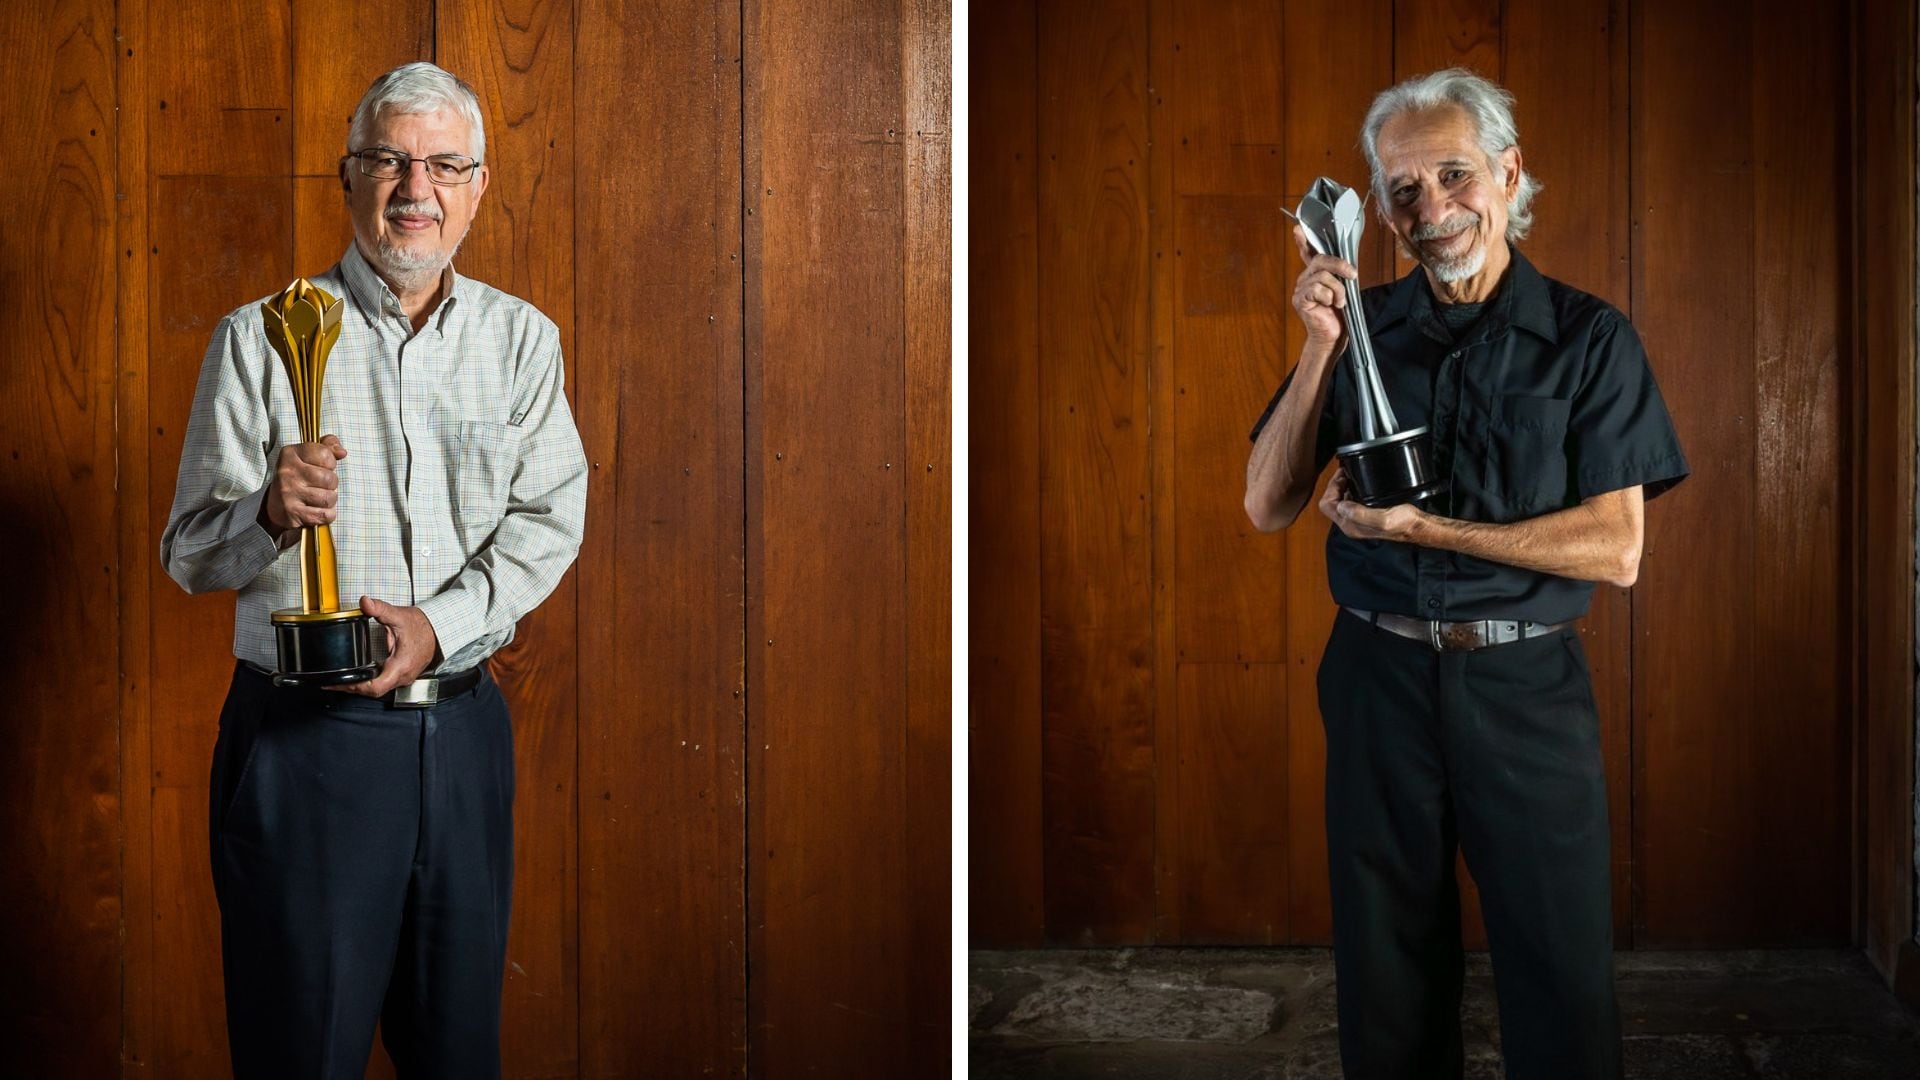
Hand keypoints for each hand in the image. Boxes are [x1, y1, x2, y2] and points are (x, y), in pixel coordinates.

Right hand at [263, 435, 347, 533]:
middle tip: (320, 486)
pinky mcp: (293, 513)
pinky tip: (317, 510)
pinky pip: (325, 514)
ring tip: (318, 498)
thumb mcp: (307, 456)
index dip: (330, 463)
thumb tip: (342, 452)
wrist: (276, 506)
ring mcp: (288, 493)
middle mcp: (287, 472)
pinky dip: (327, 515)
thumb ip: (327, 447)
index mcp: (290, 454)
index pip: (325, 454)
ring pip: (329, 498)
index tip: (322, 467)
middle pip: (330, 478)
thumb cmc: (298, 477)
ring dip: (329, 501)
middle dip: (331, 484)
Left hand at [328, 595, 441, 696]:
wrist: (438, 630)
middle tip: (333, 683)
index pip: (376, 687)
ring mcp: (404, 678)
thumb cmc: (423, 627)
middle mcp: (403, 676)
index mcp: (401, 665)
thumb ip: (380, 609)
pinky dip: (369, 683)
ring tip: (342, 682)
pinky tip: (360, 677)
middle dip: (353, 688)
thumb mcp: (399, 616)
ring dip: (361, 687)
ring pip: (378, 690)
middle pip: (373, 692)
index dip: (356, 687)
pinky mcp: (403, 676)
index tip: (340, 683)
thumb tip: (365, 602)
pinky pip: (384, 685)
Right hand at [1291, 223, 1357, 352]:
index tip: (1298, 228)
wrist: (1333, 336)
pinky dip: (1330, 297)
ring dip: (1338, 289)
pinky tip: (1331, 306)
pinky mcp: (1300, 300)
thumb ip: (1340, 275)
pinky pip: (1319, 289)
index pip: (1307, 253)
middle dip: (1340, 265)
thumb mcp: (1343, 289)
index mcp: (1314, 275)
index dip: (1303, 240)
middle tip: (1353, 275)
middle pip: (1321, 259)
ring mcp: (1300, 289)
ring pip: (1323, 276)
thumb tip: (1347, 266)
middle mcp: (1305, 279)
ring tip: (1340, 302)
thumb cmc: (1339, 315)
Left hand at [1317, 469, 1423, 541]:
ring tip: (1349, 474)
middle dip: (1335, 485)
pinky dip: (1350, 489)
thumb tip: (1342, 506)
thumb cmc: (1404, 524)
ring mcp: (1357, 520)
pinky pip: (1350, 500)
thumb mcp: (1384, 519)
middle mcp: (1350, 524)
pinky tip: (1358, 483)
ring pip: (1339, 500)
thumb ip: (1361, 514)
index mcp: (1350, 526)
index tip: (1342, 475)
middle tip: (1345, 471)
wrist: (1417, 526)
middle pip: (1331, 502)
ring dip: (1342, 486)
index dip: (1331, 488)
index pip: (1327, 505)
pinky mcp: (1365, 514)